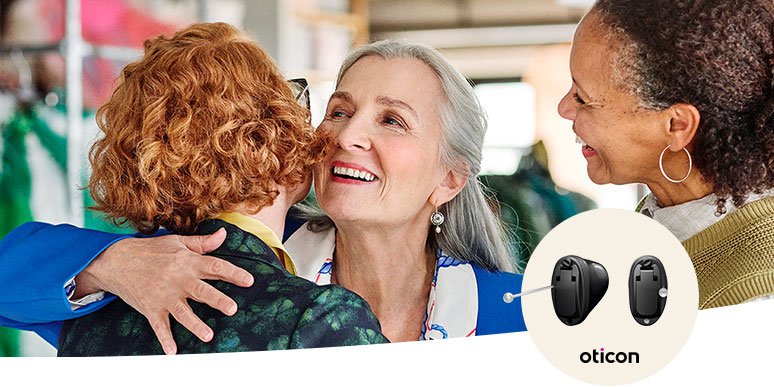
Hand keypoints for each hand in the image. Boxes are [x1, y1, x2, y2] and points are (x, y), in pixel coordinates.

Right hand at [74, 228, 253, 354]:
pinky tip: (172, 351)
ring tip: (208, 335)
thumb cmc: (150, 250)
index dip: (233, 273)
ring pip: (182, 312)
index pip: (214, 266)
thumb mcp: (177, 242)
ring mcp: (163, 296)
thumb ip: (202, 243)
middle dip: (217, 300)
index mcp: (187, 262)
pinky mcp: (151, 308)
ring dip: (195, 325)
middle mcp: (177, 280)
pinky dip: (164, 339)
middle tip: (232, 309)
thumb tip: (224, 234)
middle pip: (201, 291)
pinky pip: (159, 326)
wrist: (116, 261)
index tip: (249, 280)